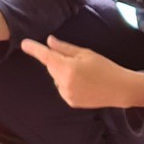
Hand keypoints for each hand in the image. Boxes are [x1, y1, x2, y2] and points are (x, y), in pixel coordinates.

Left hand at [20, 36, 143, 109]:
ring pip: (56, 78)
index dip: (34, 49)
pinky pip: (62, 88)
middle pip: (51, 67)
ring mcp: (66, 95)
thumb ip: (64, 48)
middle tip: (77, 61)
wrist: (119, 89)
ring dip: (63, 73)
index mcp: (68, 68)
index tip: (24, 43)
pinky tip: (83, 84)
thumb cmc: (105, 67)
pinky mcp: (70, 102)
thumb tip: (49, 41)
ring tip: (83, 74)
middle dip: (58, 61)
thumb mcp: (85, 53)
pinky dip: (67, 84)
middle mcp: (64, 83)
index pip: (46, 56)